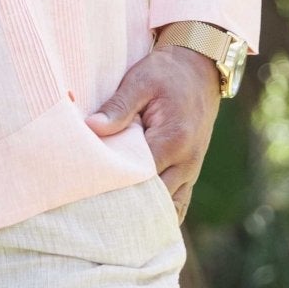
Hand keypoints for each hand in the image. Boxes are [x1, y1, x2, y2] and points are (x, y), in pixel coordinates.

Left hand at [85, 44, 220, 220]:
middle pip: (154, 198)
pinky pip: (177, 204)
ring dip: (143, 211)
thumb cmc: (166, 74)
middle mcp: (186, 163)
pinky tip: (137, 216)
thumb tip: (91, 128)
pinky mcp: (190, 174)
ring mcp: (191, 172)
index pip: (140, 176)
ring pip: (166, 207)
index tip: (90, 186)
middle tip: (95, 207)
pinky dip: (158, 211)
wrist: (198, 71)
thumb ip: (117, 107)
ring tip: (113, 215)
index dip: (115, 183)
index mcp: (174, 140)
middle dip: (127, 203)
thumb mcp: (140, 81)